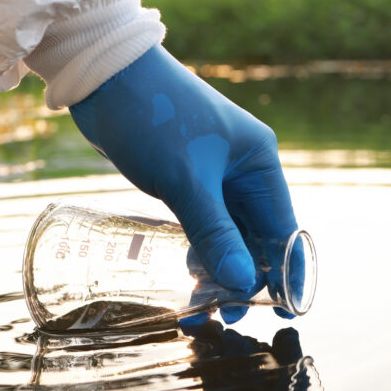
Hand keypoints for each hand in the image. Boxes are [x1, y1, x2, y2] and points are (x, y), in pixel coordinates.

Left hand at [69, 45, 297, 323]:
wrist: (105, 76)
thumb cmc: (153, 118)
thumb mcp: (187, 181)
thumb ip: (215, 234)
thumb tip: (243, 283)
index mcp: (259, 161)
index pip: (284, 227)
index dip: (285, 270)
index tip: (282, 310)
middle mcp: (244, 169)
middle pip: (256, 235)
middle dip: (244, 275)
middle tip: (223, 314)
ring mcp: (215, 173)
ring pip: (228, 233)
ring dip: (219, 266)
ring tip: (201, 303)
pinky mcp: (186, 177)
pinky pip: (202, 223)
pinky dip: (199, 248)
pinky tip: (187, 273)